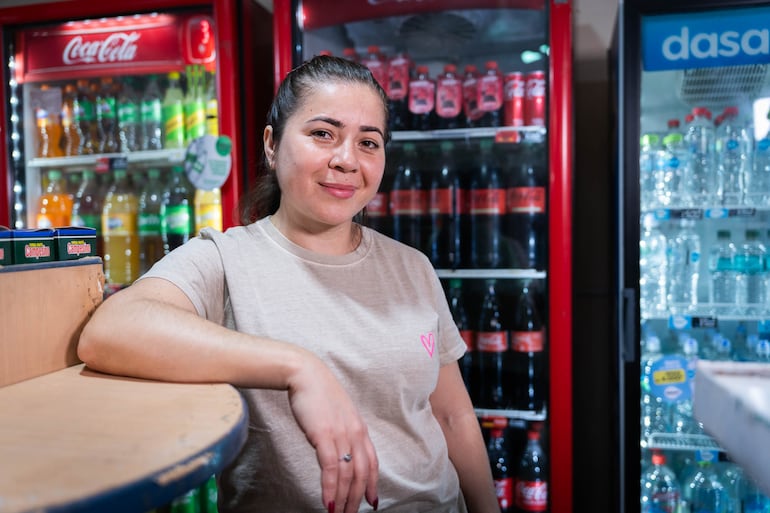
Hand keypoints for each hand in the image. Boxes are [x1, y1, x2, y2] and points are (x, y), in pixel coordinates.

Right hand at [287, 354, 378, 511]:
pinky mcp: (324, 436)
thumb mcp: (337, 414)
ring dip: (343, 500)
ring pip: (348, 475)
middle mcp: (355, 434)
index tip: (372, 502)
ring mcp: (341, 435)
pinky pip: (331, 469)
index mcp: (360, 429)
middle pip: (362, 474)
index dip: (373, 484)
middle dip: (357, 499)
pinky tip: (328, 502)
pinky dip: (330, 489)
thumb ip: (342, 432)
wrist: (305, 374)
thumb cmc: (318, 394)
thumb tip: (339, 451)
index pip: (372, 463)